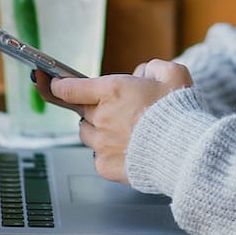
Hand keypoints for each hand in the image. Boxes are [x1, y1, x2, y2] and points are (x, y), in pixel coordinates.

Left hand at [46, 60, 192, 183]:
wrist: (186, 152)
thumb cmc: (179, 112)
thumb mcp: (173, 74)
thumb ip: (152, 68)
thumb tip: (142, 73)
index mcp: (111, 91)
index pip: (69, 88)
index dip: (56, 85)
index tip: (49, 82)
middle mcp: (101, 117)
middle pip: (82, 111)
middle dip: (94, 108)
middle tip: (118, 110)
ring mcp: (101, 144)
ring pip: (88, 134)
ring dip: (99, 130)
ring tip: (126, 132)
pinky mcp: (106, 166)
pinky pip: (98, 157)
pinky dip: (109, 153)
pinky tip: (129, 150)